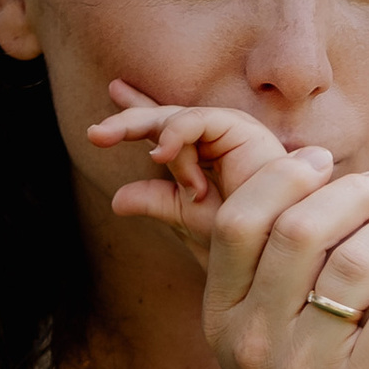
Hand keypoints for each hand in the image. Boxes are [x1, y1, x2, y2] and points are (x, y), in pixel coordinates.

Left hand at [91, 84, 281, 252]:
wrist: (273, 250)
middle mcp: (218, 140)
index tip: (101, 120)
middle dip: (128, 123)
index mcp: (205, 157)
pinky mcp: (243, 129)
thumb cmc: (242, 240)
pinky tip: (162, 152)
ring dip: (161, 140)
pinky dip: (177, 133)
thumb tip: (115, 199)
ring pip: (178, 118)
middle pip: (164, 119)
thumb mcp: (187, 218)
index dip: (133, 118)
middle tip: (95, 135)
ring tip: (155, 158)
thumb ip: (155, 201)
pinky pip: (198, 120)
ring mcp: (232, 132)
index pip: (163, 130)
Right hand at [197, 145, 368, 368]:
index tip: (324, 161)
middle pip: (298, 229)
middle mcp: (254, 346)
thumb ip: (264, 282)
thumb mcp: (261, 352)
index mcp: (222, 324)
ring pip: (356, 262)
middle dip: (351, 192)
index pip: (238, 222)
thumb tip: (294, 188)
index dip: (282, 178)